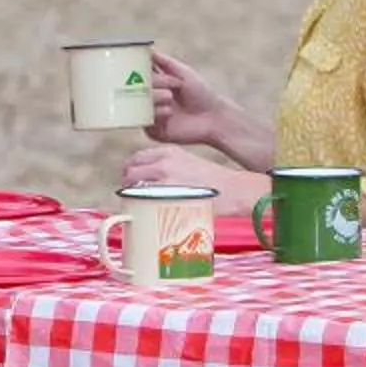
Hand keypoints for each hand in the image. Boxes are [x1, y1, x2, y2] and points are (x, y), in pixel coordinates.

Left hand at [121, 148, 269, 216]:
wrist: (237, 191)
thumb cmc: (215, 183)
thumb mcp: (189, 163)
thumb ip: (167, 167)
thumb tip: (147, 181)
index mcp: (169, 152)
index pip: (136, 158)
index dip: (132, 171)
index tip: (134, 182)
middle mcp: (164, 162)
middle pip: (130, 172)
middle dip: (128, 185)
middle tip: (134, 198)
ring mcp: (164, 179)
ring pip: (131, 187)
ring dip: (131, 197)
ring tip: (140, 207)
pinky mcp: (168, 196)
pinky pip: (142, 201)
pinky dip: (139, 208)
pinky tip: (148, 214)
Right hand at [145, 50, 240, 149]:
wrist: (214, 118)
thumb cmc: (201, 94)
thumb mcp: (183, 73)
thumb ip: (164, 62)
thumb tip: (147, 49)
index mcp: (154, 85)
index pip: (137, 74)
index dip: (137, 70)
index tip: (138, 67)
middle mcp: (149, 99)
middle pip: (136, 88)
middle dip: (151, 83)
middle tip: (169, 84)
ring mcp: (149, 115)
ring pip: (138, 104)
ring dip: (153, 98)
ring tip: (169, 97)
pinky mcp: (153, 130)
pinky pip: (145, 121)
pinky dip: (156, 113)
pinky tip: (169, 111)